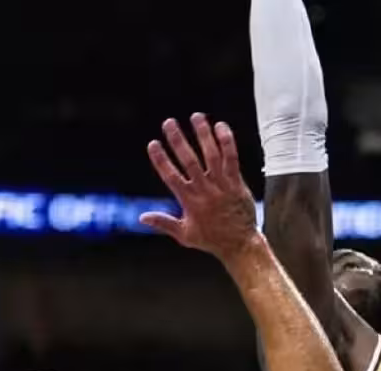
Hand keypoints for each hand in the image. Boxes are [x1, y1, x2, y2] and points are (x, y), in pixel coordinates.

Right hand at [140, 114, 259, 259]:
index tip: (153, 144)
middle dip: (178, 140)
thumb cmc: (211, 239)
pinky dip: (226, 142)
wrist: (239, 244)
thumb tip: (141, 217)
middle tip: (169, 122)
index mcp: (189, 202)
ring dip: (203, 135)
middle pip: (189, 161)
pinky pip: (232, 159)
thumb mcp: (185, 235)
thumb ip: (164, 223)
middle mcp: (205, 191)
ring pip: (211, 156)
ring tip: (196, 117)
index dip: (161, 159)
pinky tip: (220, 126)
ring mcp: (222, 186)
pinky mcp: (237, 184)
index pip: (171, 176)